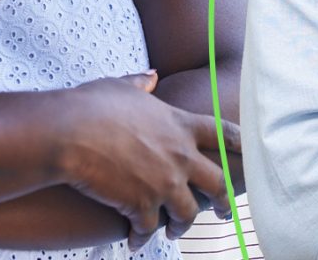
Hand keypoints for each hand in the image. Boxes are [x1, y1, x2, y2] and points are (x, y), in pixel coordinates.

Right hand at [57, 71, 237, 250]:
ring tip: (173, 231)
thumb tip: (152, 76)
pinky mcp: (142, 206)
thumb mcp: (122, 87)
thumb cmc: (92, 105)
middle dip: (224, 201)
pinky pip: (150, 230)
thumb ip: (142, 84)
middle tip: (223, 212)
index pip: (221, 133)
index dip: (238, 142)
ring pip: (188, 213)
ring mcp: (163, 183)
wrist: (70, 133)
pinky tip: (135, 241)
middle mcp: (179, 155)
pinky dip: (143, 238)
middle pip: (218, 183)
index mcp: (179, 124)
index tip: (247, 151)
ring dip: (182, 224)